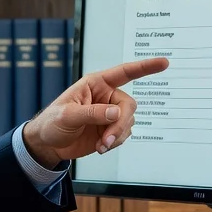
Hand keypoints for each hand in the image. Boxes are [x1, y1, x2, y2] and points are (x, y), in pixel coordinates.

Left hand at [22, 57, 169, 166]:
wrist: (48, 145)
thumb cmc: (52, 123)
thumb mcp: (67, 115)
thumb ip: (92, 113)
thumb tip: (116, 113)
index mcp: (95, 84)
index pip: (124, 73)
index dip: (145, 67)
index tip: (164, 63)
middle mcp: (106, 97)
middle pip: (129, 106)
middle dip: (120, 124)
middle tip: (107, 139)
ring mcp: (109, 114)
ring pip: (128, 122)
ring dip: (117, 136)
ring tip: (100, 145)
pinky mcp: (110, 129)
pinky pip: (124, 135)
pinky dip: (115, 143)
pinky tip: (101, 147)